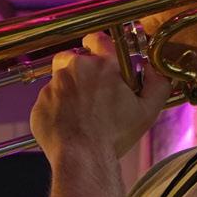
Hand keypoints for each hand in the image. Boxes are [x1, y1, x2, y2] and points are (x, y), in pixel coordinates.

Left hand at [30, 32, 167, 161]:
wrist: (83, 158)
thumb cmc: (114, 135)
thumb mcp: (148, 110)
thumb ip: (157, 84)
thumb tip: (153, 70)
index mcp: (103, 66)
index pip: (98, 39)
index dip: (99, 45)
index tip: (100, 55)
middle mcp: (75, 70)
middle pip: (74, 58)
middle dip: (82, 70)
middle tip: (93, 91)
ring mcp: (53, 86)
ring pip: (59, 79)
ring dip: (69, 89)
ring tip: (81, 111)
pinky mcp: (40, 104)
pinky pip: (48, 100)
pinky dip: (56, 108)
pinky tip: (69, 123)